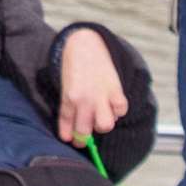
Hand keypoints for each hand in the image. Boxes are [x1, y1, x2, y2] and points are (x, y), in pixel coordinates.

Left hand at [56, 28, 127, 145]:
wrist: (85, 44)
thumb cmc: (74, 66)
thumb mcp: (65, 86)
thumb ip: (69, 106)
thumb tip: (72, 129)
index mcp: (69, 98)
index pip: (68, 126)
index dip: (70, 137)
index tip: (72, 141)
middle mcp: (84, 100)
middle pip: (85, 131)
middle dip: (84, 138)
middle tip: (84, 137)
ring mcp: (101, 95)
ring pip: (105, 125)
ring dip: (102, 125)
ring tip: (99, 118)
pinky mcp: (116, 89)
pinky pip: (121, 110)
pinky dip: (118, 110)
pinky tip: (112, 104)